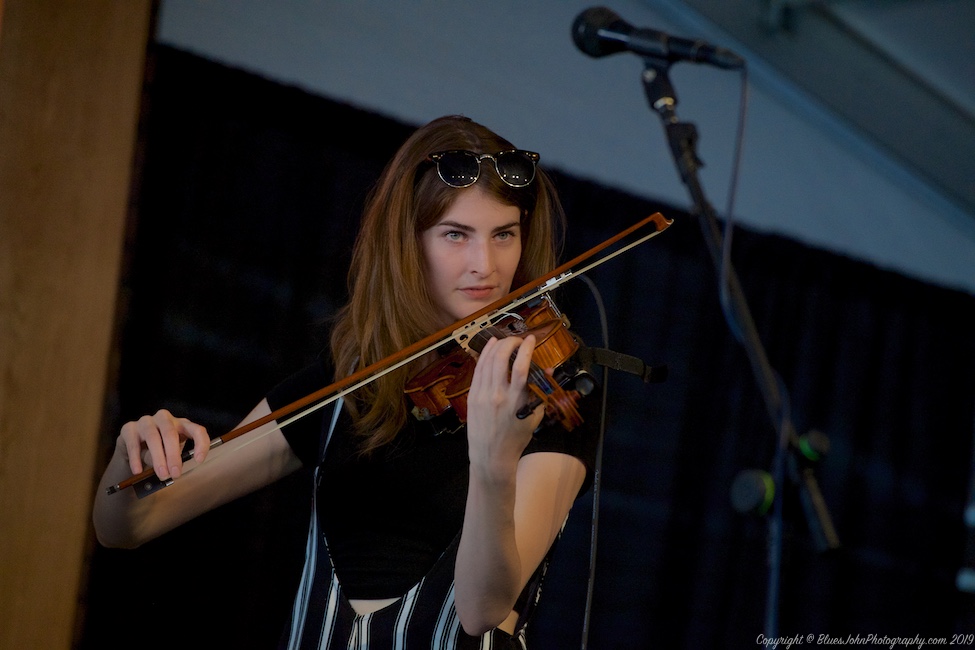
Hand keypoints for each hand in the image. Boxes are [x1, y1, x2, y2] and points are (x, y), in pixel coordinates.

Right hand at [117, 409, 208, 479]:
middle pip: (171, 434)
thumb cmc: (157, 450)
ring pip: (153, 436)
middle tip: (175, 474)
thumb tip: (169, 470)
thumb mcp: (168, 455)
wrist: (132, 447)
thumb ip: (170, 459)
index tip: (199, 460)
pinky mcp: (129, 428)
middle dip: (174, 456)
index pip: (197, 430)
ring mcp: (146, 421)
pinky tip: (138, 471)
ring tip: (161, 474)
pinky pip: (133, 443)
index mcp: (181, 424)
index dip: (201, 444)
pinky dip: (136, 458)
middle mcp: (165, 419)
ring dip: (158, 458)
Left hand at [465, 335, 544, 474]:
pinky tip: (490, 347)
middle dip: (510, 343)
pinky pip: (478, 370)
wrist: (492, 456)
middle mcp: (498, 395)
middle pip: (501, 359)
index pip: (520, 367)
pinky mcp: (473, 396)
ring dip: (497, 346)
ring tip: (505, 340)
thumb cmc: (516, 438)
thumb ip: (540, 392)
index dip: (525, 349)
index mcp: (516, 401)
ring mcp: (483, 395)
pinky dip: (484, 355)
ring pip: (488, 361)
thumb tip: (547, 369)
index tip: (531, 339)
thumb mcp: (534, 417)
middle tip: (518, 340)